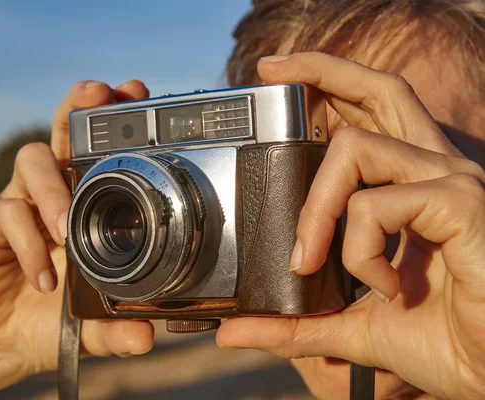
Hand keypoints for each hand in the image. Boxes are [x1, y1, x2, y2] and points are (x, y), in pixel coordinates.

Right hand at [0, 80, 153, 395]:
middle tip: (96, 93)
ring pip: (32, 160)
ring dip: (52, 190)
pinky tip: (42, 278)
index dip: (116, 120)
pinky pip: (4, 214)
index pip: (101, 151)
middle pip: (63, 131)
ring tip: (64, 233)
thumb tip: (146, 338)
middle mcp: (55, 192)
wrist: (1, 337)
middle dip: (79, 106)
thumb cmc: (51, 317)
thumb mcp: (92, 323)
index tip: (137, 93)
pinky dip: (27, 244)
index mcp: (87, 203)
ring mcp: (21, 202)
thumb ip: (117, 328)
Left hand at [216, 53, 484, 398]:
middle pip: (379, 90)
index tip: (278, 77)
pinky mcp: (460, 205)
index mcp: (412, 186)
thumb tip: (235, 330)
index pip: (372, 114)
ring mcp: (449, 182)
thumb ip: (295, 321)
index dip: (329, 86)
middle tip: (270, 70)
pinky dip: (361, 251)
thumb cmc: (441, 339)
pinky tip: (385, 286)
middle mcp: (434, 171)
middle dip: (321, 70)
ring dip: (316, 209)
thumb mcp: (352, 324)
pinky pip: (377, 204)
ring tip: (310, 260)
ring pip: (356, 147)